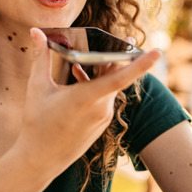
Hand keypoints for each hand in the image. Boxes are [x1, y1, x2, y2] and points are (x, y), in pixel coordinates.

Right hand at [14, 28, 159, 174]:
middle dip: (120, 58)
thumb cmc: (36, 124)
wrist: (41, 160)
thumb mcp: (37, 88)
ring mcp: (103, 118)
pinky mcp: (101, 125)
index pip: (120, 78)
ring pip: (110, 88)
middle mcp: (100, 108)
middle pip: (116, 77)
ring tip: (79, 65)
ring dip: (102, 74)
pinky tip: (79, 80)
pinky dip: (98, 88)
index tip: (156, 53)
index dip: (139, 64)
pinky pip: (105, 100)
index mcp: (86, 98)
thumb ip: (40, 57)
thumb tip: (35, 32)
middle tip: (125, 38)